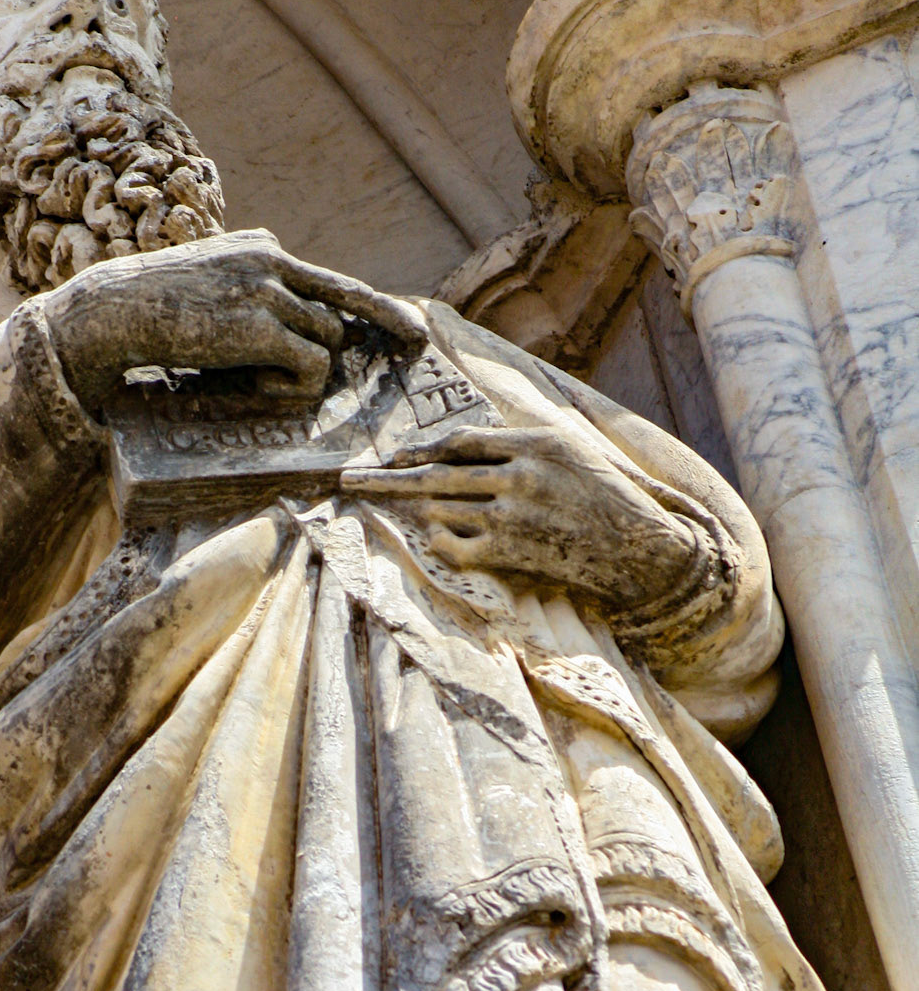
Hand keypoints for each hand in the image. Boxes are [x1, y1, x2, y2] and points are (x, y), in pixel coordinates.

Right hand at [38, 228, 427, 409]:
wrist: (112, 311)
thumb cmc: (147, 312)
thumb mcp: (207, 290)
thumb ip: (249, 299)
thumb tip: (288, 340)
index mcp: (263, 250)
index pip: (333, 283)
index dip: (376, 311)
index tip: (412, 333)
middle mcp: (274, 262)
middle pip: (336, 318)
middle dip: (323, 356)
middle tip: (297, 377)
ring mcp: (270, 292)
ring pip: (326, 345)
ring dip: (294, 376)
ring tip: (246, 380)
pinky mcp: (262, 327)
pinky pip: (311, 369)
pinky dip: (289, 388)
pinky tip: (250, 385)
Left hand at [341, 421, 699, 611]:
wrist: (639, 547)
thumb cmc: (604, 497)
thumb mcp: (569, 451)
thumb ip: (519, 442)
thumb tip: (465, 442)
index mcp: (536, 441)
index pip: (461, 439)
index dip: (421, 449)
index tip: (394, 457)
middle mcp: (521, 473)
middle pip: (437, 472)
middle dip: (389, 478)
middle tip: (351, 480)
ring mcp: (514, 514)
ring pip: (442, 507)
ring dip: (424, 511)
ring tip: (414, 512)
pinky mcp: (511, 551)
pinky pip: (452, 544)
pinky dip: (439, 540)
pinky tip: (439, 537)